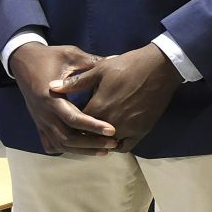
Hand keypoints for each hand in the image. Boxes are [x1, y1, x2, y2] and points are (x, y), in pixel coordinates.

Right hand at [10, 42, 116, 154]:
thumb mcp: (70, 55)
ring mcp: (39, 120)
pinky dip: (66, 149)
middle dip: (91, 142)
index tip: (112, 130)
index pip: (73, 118)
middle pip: (67, 137)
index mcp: (50, 96)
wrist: (23, 61)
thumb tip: (116, 59)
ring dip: (82, 149)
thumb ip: (91, 62)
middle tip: (114, 143)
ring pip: (59, 144)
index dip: (93, 125)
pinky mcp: (39, 124)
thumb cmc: (50, 57)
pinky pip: (50, 144)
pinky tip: (83, 149)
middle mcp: (43, 112)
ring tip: (104, 149)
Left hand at [56, 43, 182, 150]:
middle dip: (84, 134)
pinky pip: (125, 146)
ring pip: (106, 143)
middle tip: (80, 129)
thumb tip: (51, 88)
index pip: (76, 124)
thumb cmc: (128, 65)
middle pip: (89, 137)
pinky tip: (113, 139)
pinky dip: (117, 145)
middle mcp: (110, 122)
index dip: (71, 123)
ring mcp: (127, 128)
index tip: (67, 120)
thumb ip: (75, 83)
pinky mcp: (141, 131)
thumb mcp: (100, 70)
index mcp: (97, 107)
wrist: (160, 67)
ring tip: (96, 135)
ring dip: (100, 141)